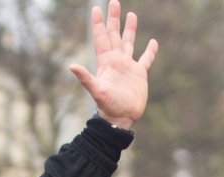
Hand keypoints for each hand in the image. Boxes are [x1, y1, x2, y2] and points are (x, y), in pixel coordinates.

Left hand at [70, 2, 156, 130]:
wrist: (121, 119)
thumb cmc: (108, 106)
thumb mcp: (97, 90)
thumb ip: (85, 77)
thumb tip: (71, 66)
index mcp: (106, 61)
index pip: (101, 37)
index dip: (98, 23)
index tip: (96, 8)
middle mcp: (116, 61)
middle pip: (114, 35)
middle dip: (114, 19)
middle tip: (114, 2)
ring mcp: (128, 67)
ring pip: (129, 42)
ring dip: (130, 29)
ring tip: (131, 14)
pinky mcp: (139, 75)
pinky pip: (145, 59)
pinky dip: (150, 51)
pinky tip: (153, 42)